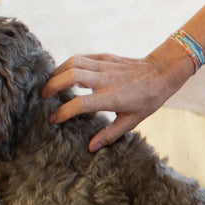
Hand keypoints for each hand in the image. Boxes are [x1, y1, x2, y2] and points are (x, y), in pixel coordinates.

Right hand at [42, 50, 187, 151]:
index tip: (53, 119)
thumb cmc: (148, 99)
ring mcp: (104, 65)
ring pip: (72, 62)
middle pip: (69, 77)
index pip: (79, 103)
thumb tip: (91, 147)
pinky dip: (68, 64)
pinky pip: (81, 57)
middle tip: (43, 97)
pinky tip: (64, 74)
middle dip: (51, 86)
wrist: (161, 73)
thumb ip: (110, 134)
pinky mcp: (105, 56)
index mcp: (111, 97)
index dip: (63, 112)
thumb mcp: (131, 121)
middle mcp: (105, 79)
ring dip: (56, 72)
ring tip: (50, 85)